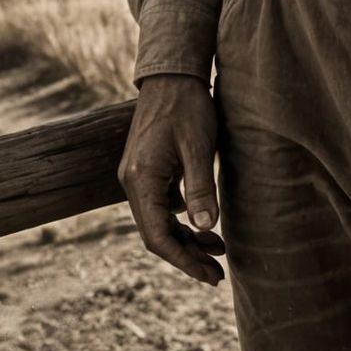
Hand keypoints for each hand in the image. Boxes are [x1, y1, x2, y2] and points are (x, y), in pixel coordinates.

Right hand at [118, 76, 226, 287]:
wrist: (171, 75)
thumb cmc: (187, 106)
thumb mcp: (200, 146)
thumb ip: (201, 187)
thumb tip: (206, 228)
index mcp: (141, 180)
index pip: (157, 236)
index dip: (183, 260)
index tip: (208, 276)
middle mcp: (132, 183)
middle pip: (156, 234)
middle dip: (186, 257)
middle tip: (217, 275)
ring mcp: (137, 177)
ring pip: (158, 222)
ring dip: (185, 240)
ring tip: (218, 253)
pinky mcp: (146, 171)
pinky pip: (160, 206)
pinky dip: (182, 221)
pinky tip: (205, 225)